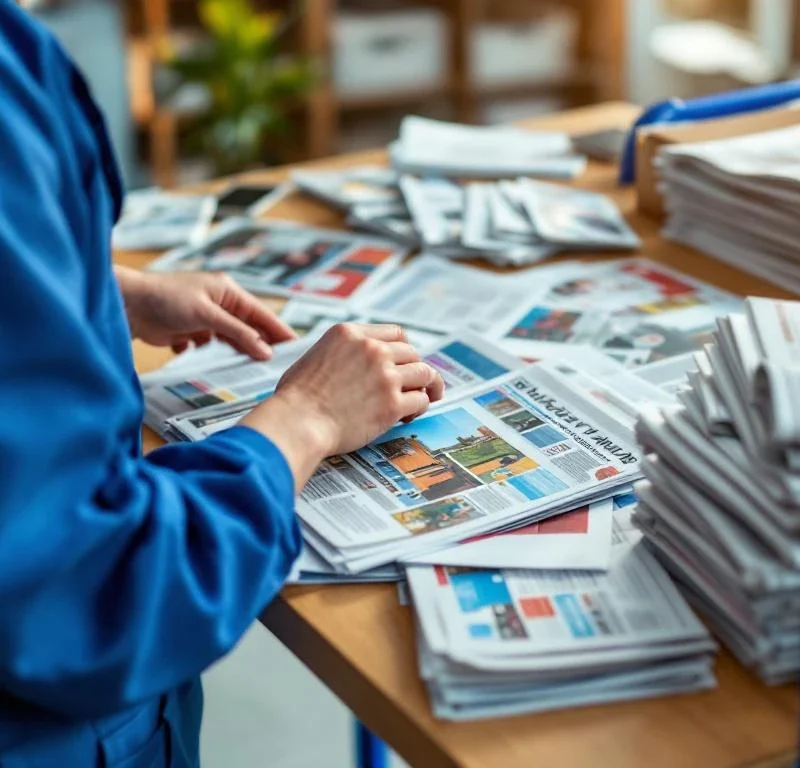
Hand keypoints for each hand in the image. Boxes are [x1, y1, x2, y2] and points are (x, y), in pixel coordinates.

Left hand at [115, 267, 295, 359]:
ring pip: (230, 337)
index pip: (262, 314)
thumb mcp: (207, 316)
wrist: (126, 306)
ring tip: (249, 367)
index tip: (296, 347)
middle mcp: (220, 303)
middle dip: (260, 344)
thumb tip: (265, 351)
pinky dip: (205, 350)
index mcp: (228, 291)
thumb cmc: (165, 299)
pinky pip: (208, 345)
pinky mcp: (190, 330)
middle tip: (278, 363)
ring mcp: (205, 317)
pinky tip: (194, 349)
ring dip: (235, 349)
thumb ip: (238, 333)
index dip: (279, 331)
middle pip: (248, 327)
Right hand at [241, 323, 444, 486]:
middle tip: (415, 385)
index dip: (403, 349)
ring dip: (426, 387)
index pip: (395, 333)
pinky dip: (420, 408)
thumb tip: (347, 362)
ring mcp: (385, 375)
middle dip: (415, 369)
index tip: (405, 361)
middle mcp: (372, 349)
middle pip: (412, 353)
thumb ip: (339, 353)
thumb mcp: (314, 356)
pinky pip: (421, 401)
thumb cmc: (296, 398)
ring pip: (424, 374)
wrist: (297, 422)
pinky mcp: (392, 403)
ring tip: (423, 398)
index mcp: (350, 334)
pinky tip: (410, 416)